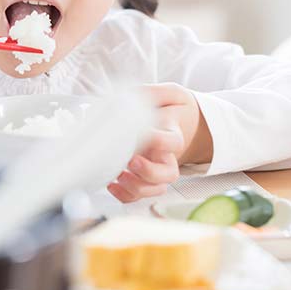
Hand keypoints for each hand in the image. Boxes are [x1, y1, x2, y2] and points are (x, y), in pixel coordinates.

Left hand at [107, 83, 211, 202]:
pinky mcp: (144, 178)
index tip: (145, 133)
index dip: (159, 141)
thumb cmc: (171, 109)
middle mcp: (167, 157)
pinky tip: (112, 183)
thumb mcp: (169, 94)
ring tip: (120, 174)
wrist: (177, 122)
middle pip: (168, 174)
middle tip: (133, 160)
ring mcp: (157, 170)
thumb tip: (130, 96)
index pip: (172, 142)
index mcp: (173, 135)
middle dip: (149, 172)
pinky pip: (138, 196)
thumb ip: (153, 93)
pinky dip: (125, 195)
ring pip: (155, 189)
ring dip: (137, 186)